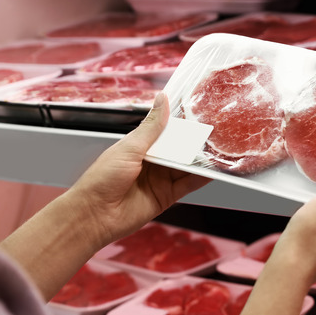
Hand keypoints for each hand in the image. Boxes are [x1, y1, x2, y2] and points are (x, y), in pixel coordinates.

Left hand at [66, 92, 210, 246]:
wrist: (95, 215)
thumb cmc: (102, 179)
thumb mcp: (129, 147)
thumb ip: (151, 127)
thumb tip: (162, 100)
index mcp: (140, 145)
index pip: (166, 130)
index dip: (181, 123)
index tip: (199, 112)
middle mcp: (153, 161)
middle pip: (179, 148)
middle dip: (195, 141)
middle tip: (215, 130)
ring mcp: (161, 178)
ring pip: (187, 165)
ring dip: (201, 159)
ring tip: (219, 149)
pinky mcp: (168, 195)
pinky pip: (189, 184)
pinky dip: (202, 178)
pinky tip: (213, 170)